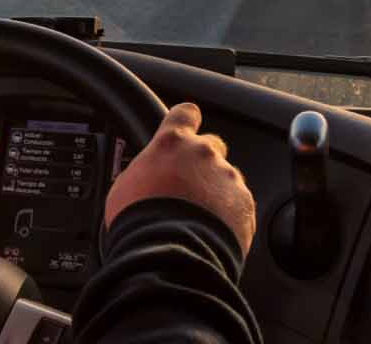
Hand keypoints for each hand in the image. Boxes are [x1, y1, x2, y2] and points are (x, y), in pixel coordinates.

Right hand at [105, 103, 255, 254]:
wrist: (169, 256)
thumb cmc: (139, 223)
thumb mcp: (126, 187)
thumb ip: (146, 170)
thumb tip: (148, 178)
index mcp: (171, 144)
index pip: (185, 113)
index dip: (186, 121)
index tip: (186, 127)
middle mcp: (203, 153)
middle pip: (211, 146)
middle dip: (201, 164)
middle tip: (186, 189)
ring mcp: (227, 177)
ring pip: (225, 178)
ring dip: (215, 193)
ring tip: (197, 221)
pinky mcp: (244, 204)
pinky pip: (238, 205)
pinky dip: (228, 217)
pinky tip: (211, 234)